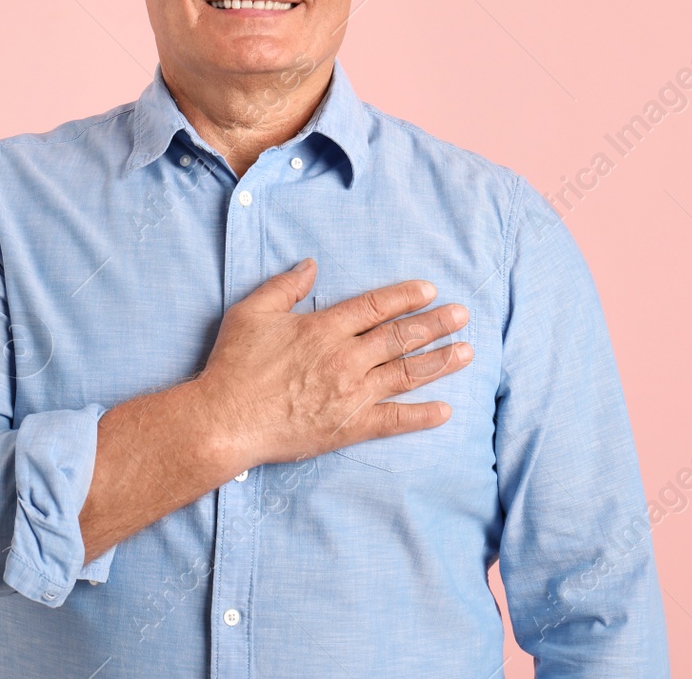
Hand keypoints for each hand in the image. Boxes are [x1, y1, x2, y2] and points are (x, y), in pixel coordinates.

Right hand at [192, 258, 471, 470]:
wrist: (225, 419)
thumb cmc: (234, 364)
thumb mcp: (252, 312)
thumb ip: (285, 286)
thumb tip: (311, 265)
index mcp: (324, 328)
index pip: (376, 306)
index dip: (405, 296)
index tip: (429, 290)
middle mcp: (345, 358)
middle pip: (400, 337)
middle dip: (435, 324)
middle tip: (462, 315)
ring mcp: (351, 394)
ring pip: (405, 373)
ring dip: (439, 362)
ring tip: (466, 352)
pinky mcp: (349, 426)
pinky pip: (393, 420)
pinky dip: (421, 416)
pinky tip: (445, 410)